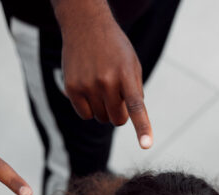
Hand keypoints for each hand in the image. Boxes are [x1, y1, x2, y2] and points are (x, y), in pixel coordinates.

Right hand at [57, 4, 151, 147]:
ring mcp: (87, 85)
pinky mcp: (72, 88)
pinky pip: (84, 115)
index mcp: (126, 75)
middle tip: (117, 96)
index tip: (146, 145)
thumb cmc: (114, 48)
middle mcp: (106, 81)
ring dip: (104, 110)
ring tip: (101, 87)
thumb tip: (132, 118)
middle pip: (117, 119)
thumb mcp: (132, 64)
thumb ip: (135, 91)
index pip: (136, 106)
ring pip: (101, 118)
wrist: (86, 25)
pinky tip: (89, 90)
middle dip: (119, 114)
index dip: (142, 128)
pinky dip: (88, 109)